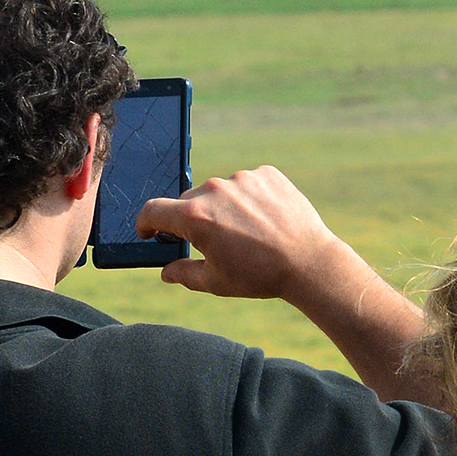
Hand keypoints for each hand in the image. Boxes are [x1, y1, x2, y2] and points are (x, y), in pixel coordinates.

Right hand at [140, 166, 356, 302]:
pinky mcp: (267, 174)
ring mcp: (243, 179)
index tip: (149, 232)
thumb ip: (184, 274)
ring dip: (224, 208)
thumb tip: (166, 272)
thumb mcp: (216, 282)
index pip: (153, 210)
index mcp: (196, 217)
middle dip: (192, 221)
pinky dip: (249, 199)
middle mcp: (215, 190)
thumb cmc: (260, 276)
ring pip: (220, 191)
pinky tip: (264, 220)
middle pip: (189, 201)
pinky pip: (247, 184)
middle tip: (212, 242)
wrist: (310, 263)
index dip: (146, 223)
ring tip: (247, 234)